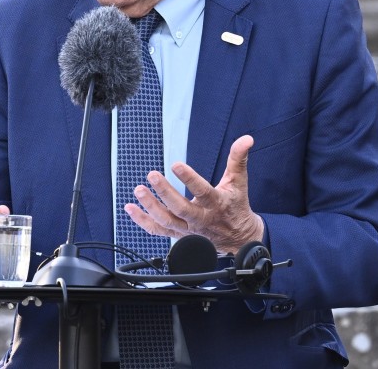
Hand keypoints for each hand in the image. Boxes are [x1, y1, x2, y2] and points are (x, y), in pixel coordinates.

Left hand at [123, 134, 264, 253]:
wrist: (239, 238)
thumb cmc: (235, 206)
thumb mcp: (239, 182)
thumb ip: (238, 159)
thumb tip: (246, 139)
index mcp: (216, 204)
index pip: (203, 191)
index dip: (189, 179)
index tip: (176, 165)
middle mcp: (201, 219)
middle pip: (181, 209)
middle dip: (165, 193)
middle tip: (152, 175)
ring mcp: (189, 229)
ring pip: (167, 221)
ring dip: (150, 207)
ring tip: (139, 191)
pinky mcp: (179, 235)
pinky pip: (159, 230)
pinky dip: (143, 221)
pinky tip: (131, 208)